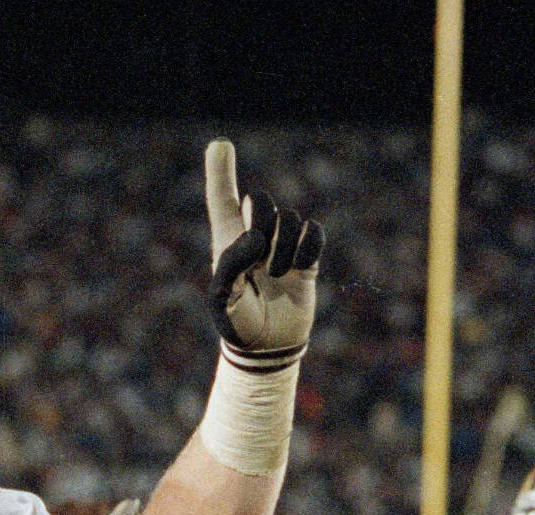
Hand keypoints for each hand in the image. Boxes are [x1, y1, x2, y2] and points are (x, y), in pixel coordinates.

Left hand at [204, 139, 322, 362]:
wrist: (267, 348)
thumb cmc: (238, 323)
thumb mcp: (224, 297)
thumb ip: (231, 261)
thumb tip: (255, 235)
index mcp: (228, 241)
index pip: (223, 201)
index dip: (221, 173)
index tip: (220, 145)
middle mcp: (255, 237)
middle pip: (263, 201)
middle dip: (263, 224)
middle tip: (258, 260)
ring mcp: (282, 246)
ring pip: (290, 219)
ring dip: (283, 251)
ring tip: (275, 278)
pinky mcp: (306, 258)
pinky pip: (313, 233)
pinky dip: (306, 250)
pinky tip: (298, 270)